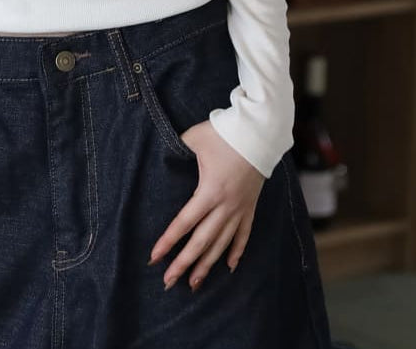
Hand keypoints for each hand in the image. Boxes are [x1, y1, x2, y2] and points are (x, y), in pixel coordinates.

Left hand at [147, 120, 264, 291]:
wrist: (260, 132)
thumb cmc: (225, 133)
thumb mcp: (195, 138)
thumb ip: (176, 148)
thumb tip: (159, 153)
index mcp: (210, 191)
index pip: (184, 222)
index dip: (168, 241)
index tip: (155, 257)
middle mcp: (226, 206)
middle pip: (202, 241)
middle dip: (184, 263)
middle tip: (168, 282)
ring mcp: (240, 209)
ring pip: (222, 244)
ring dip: (207, 265)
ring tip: (194, 284)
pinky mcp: (251, 207)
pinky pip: (243, 235)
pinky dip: (236, 252)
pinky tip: (229, 267)